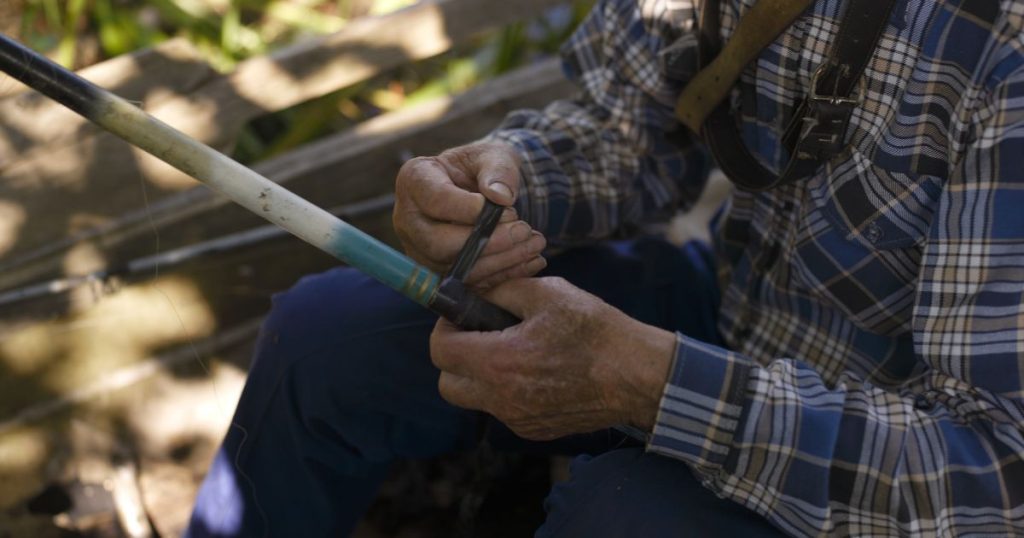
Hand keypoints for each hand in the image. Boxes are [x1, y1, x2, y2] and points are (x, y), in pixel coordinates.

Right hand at [393, 141, 546, 288]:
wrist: (480, 188)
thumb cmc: (483, 167)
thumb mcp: (494, 155)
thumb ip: (498, 170)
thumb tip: (500, 197)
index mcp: (414, 179)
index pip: (437, 201)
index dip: (474, 210)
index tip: (509, 210)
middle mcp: (407, 218)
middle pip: (437, 244)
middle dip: (486, 243)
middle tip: (524, 231)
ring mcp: (418, 249)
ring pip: (452, 269)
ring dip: (499, 262)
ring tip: (534, 245)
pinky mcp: (436, 271)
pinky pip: (467, 283)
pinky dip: (501, 276)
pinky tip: (530, 262)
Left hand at [429, 277, 676, 440]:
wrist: (637, 375)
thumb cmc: (596, 330)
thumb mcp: (548, 293)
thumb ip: (502, 289)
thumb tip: (474, 291)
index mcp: (500, 361)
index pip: (441, 351)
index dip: (445, 328)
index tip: (461, 316)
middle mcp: (502, 398)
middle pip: (448, 384)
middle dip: (455, 358)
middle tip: (478, 336)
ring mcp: (518, 419)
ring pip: (475, 399)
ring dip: (481, 375)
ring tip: (513, 350)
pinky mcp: (534, 430)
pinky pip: (504, 410)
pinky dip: (507, 391)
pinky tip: (537, 371)